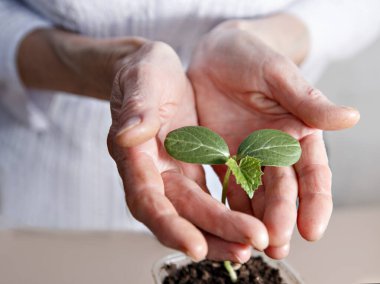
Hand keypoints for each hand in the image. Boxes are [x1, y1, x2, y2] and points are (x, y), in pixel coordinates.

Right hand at [107, 41, 268, 261]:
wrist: (156, 69)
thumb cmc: (144, 71)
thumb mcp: (141, 79)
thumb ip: (138, 107)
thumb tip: (128, 135)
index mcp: (134, 154)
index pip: (147, 198)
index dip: (168, 224)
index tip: (195, 246)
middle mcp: (153, 171)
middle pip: (179, 211)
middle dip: (211, 230)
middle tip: (245, 247)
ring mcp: (175, 171)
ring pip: (199, 209)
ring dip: (225, 229)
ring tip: (256, 242)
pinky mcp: (194, 166)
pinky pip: (213, 193)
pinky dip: (232, 208)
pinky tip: (256, 219)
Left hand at [188, 17, 359, 258]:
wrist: (215, 54)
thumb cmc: (252, 57)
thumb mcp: (279, 75)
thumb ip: (308, 100)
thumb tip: (352, 117)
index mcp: (297, 134)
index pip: (312, 174)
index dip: (314, 202)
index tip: (313, 229)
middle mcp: (274, 152)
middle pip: (281, 191)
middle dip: (281, 219)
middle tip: (277, 246)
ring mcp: (246, 157)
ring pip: (253, 195)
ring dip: (254, 221)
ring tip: (252, 246)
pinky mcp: (219, 157)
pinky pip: (223, 185)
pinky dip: (225, 205)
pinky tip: (223, 225)